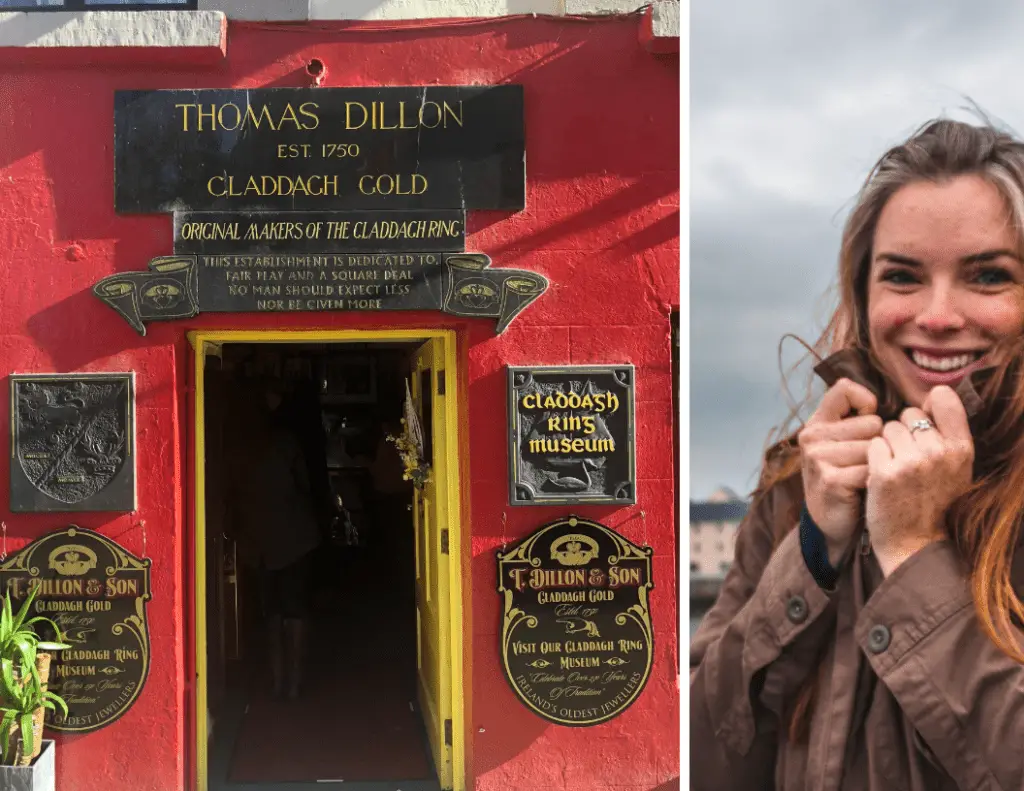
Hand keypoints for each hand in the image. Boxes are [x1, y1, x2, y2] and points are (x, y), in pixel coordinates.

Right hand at [799, 378, 882, 565]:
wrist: (831, 525)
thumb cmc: (847, 479)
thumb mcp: (843, 444)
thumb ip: (856, 419)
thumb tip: (890, 400)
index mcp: (816, 422)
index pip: (844, 389)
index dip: (866, 404)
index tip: (869, 424)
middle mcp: (812, 436)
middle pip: (871, 422)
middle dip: (879, 443)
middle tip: (864, 464)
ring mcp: (818, 457)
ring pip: (875, 446)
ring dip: (880, 464)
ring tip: (866, 478)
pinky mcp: (830, 479)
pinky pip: (873, 468)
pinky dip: (878, 481)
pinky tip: (868, 491)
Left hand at [865, 386, 973, 576]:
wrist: (915, 545)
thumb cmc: (934, 502)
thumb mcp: (956, 468)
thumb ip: (949, 432)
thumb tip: (933, 394)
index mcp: (962, 449)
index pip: (943, 398)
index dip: (928, 406)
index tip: (923, 424)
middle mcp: (939, 452)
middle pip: (908, 414)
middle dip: (904, 432)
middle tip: (908, 461)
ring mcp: (911, 462)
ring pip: (887, 428)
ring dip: (886, 445)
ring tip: (896, 470)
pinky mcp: (884, 473)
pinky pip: (872, 445)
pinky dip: (873, 458)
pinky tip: (882, 477)